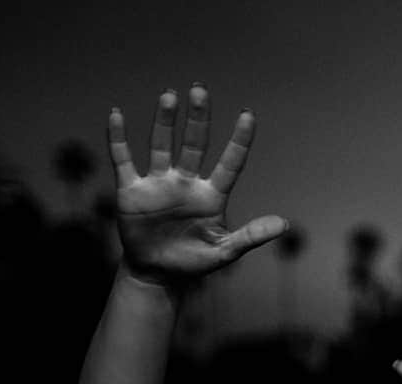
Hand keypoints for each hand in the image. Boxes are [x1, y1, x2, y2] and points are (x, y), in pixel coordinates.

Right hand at [109, 84, 286, 284]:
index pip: (229, 164)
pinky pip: (123, 159)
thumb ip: (252, 236)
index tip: (248, 115)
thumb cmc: (194, 262)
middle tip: (200, 90)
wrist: (157, 274)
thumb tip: (284, 224)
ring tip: (170, 96)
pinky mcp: (131, 190)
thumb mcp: (225, 252)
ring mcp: (159, 184)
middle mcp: (186, 183)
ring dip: (164, 122)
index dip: (239, 141)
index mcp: (212, 196)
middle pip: (194, 145)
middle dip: (198, 119)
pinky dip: (118, 139)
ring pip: (162, 145)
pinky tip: (117, 115)